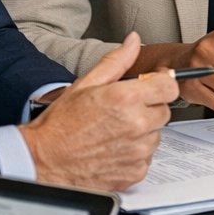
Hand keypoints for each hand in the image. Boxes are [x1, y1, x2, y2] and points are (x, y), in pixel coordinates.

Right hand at [20, 33, 174, 189]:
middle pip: (164, 112)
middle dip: (148, 110)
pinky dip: (134, 155)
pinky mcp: (135, 172)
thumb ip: (116, 61)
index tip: (151, 87)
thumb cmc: (60, 125)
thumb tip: (133, 42)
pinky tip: (112, 149)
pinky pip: (146, 158)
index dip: (160, 85)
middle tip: (120, 113)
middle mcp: (136, 125)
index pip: (169, 87)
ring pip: (155, 136)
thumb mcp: (85, 84)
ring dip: (141, 133)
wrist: (43, 161)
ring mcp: (137, 151)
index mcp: (126, 98)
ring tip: (112, 133)